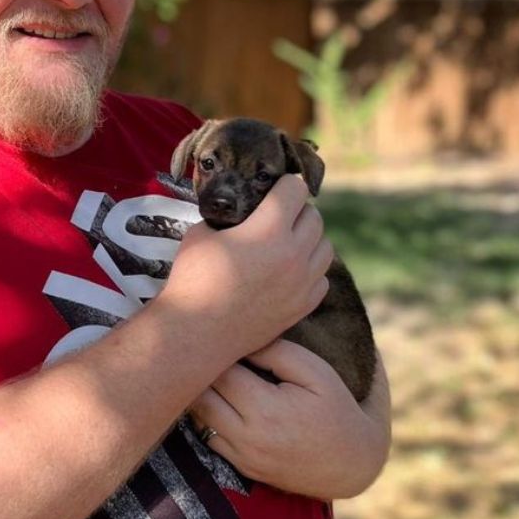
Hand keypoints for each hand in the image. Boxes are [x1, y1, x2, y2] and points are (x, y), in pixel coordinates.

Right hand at [161, 175, 331, 354]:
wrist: (197, 333)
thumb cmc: (193, 280)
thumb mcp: (202, 233)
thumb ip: (228, 216)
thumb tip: (240, 212)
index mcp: (269, 230)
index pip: (295, 189)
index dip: (283, 185)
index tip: (275, 189)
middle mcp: (293, 254)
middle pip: (314, 216)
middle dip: (297, 211)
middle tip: (279, 217)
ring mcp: (303, 282)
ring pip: (325, 247)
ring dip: (309, 240)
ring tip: (288, 244)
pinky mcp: (303, 306)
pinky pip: (322, 278)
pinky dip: (310, 272)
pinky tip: (290, 274)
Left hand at [188, 339, 389, 498]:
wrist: (352, 463)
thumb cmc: (337, 410)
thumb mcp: (317, 373)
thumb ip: (277, 352)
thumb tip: (243, 339)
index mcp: (265, 408)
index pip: (220, 371)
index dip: (216, 350)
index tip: (219, 334)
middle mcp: (246, 436)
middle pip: (200, 396)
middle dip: (200, 371)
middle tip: (206, 349)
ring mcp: (242, 455)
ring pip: (198, 419)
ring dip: (199, 394)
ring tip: (208, 371)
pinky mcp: (242, 467)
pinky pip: (207, 439)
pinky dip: (207, 418)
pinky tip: (219, 400)